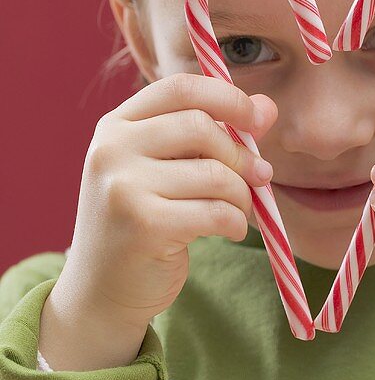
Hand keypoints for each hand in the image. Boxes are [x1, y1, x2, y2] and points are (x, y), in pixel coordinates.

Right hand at [56, 73, 277, 332]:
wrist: (101, 292)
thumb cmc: (144, 222)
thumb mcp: (171, 169)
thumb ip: (215, 134)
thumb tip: (268, 107)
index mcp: (117, 125)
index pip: (181, 87)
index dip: (227, 97)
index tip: (257, 120)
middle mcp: (112, 149)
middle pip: (201, 127)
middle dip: (242, 155)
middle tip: (260, 177)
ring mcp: (122, 186)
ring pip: (214, 174)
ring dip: (242, 195)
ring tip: (239, 210)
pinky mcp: (142, 225)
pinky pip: (215, 211)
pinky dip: (236, 222)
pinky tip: (231, 230)